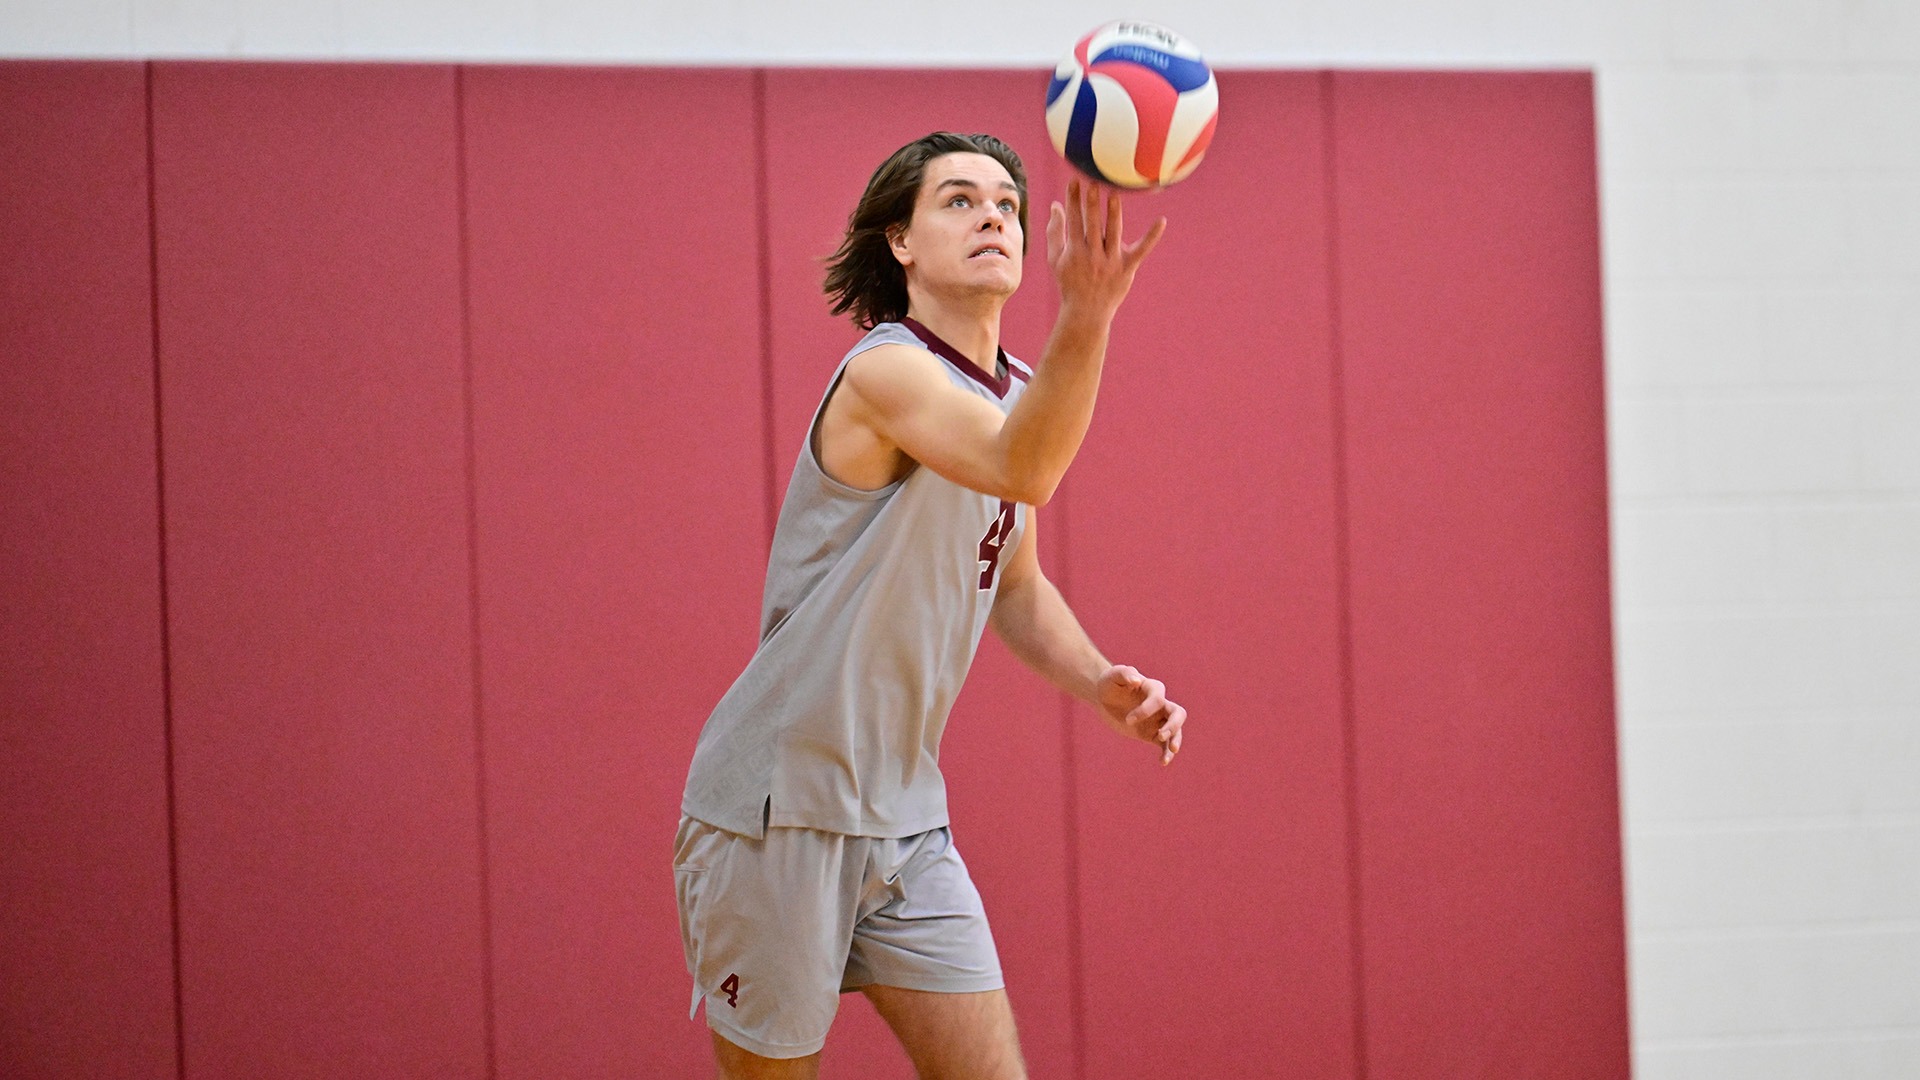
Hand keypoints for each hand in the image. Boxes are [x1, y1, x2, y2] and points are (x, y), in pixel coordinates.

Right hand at [1045, 179, 1167, 319]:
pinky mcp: (1127, 268)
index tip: (1074, 181)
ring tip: (1114, 195)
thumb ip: (1055, 232)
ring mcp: (1111, 262)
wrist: (1086, 312)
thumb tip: (1056, 205)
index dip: (1073, 200)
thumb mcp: (1056, 259)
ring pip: (1113, 233)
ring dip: (1113, 213)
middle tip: (1093, 183)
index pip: (1073, 220)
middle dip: (1091, 204)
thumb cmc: (1069, 282)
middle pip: (1091, 225)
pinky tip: (1162, 221)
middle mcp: (1092, 255)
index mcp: (1074, 251)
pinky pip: (1142, 250)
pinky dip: (1152, 236)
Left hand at [1094, 664, 1186, 765]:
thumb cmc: (1109, 683)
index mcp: (1153, 689)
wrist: (1104, 697)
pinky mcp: (1152, 733)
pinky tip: (1163, 762)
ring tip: (1170, 753)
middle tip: (1160, 736)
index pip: (1158, 700)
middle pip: (1178, 714)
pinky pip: (1165, 744)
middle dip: (1173, 726)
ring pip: (1176, 731)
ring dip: (1175, 741)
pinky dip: (1166, 753)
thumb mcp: (1112, 676)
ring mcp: (1158, 720)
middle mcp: (1160, 705)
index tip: (1128, 720)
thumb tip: (1137, 680)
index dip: (1145, 711)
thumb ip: (1125, 673)